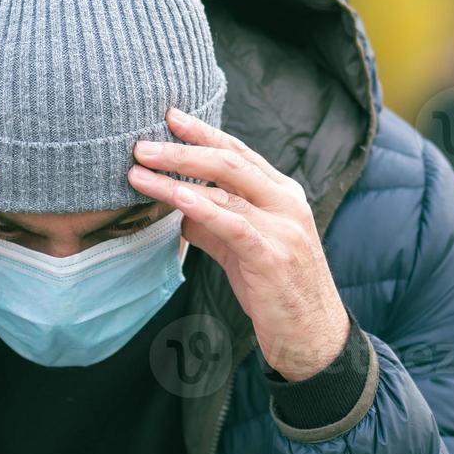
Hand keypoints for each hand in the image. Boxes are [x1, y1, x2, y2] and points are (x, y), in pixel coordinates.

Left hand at [128, 109, 349, 380]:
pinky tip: (176, 197)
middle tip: (142, 144)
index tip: (169, 116)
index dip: (203, 132)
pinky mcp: (272, 256)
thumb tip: (176, 206)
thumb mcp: (244, 249)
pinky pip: (232, 224)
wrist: (314, 337)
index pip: (238, 152)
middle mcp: (286, 202)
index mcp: (282, 193)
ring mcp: (283, 227)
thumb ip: (214, 224)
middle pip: (229, 161)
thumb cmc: (277, 291)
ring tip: (139, 172)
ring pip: (225, 189)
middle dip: (183, 148)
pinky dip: (202, 207)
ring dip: (176, 178)